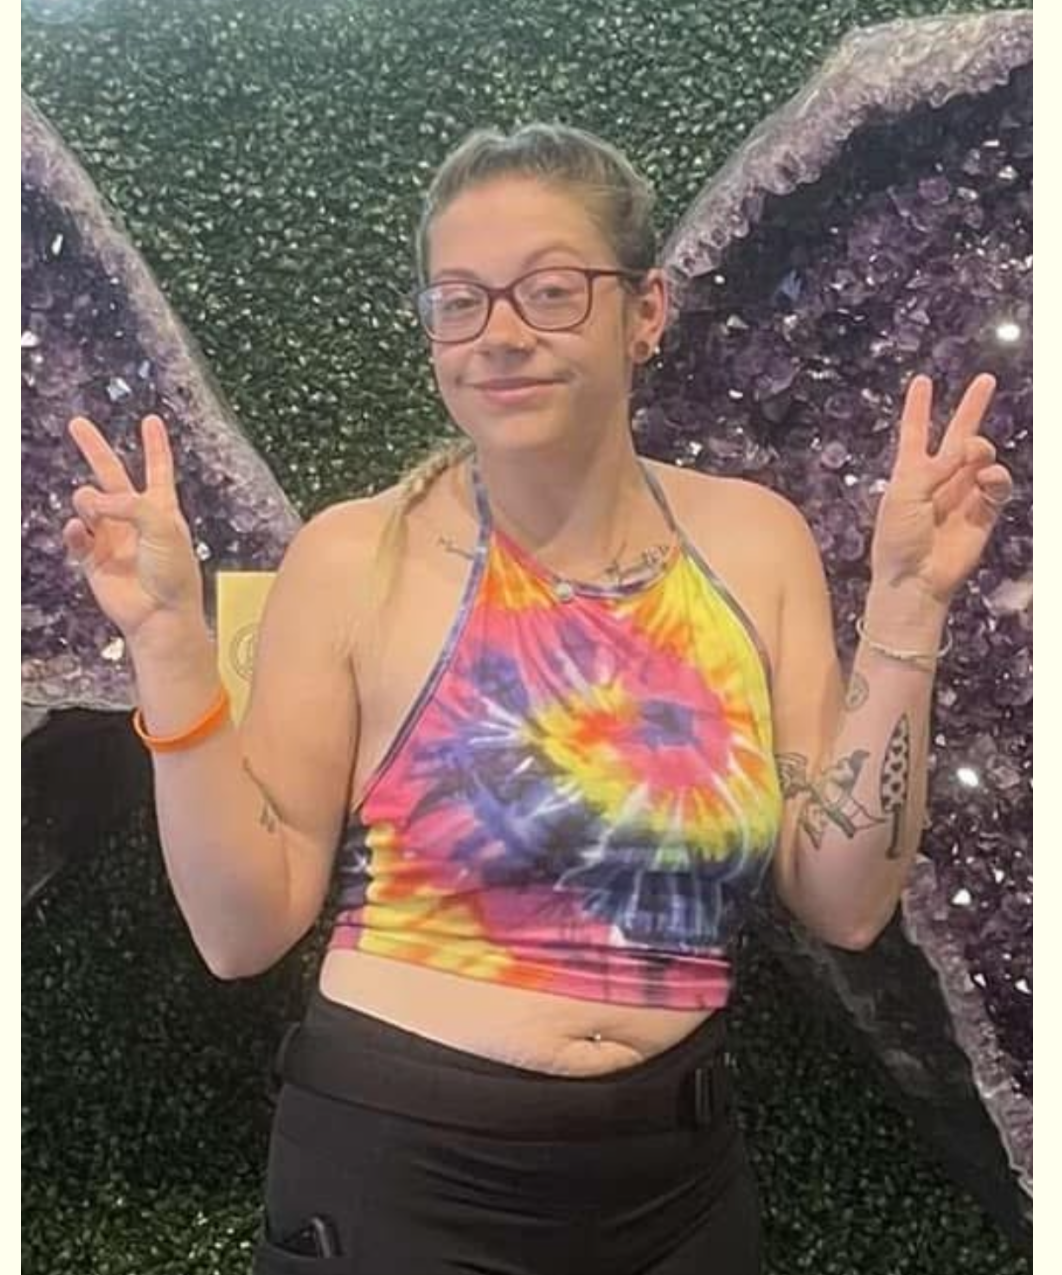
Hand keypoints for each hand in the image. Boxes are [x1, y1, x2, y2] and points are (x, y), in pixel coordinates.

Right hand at [64, 414, 205, 645]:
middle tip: (77, 424)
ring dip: (89, 501)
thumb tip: (93, 501)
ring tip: (95, 511)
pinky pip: (76, 535)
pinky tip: (79, 529)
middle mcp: (135, 520)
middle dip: (95, 449)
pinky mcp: (93, 559)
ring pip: (88, 503)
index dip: (155, 445)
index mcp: (162, 510)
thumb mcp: (164, 527)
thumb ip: (131, 504)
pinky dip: (75, 529)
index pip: (158, 470)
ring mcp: (112, 538)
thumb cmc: (173, 574)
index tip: (151, 421)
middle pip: (112, 475)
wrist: (160, 615)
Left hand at [870, 373, 1014, 605]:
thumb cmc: (898, 540)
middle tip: (986, 380)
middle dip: (972, 407)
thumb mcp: (904, 495)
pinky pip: (997, 485)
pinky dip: (996, 477)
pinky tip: (988, 478)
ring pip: (982, 457)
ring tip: (975, 454)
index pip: (915, 433)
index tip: (922, 380)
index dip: (918, 407)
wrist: (915, 579)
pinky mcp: (983, 513)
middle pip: (958, 436)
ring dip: (981, 449)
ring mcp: (963, 495)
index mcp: (909, 473)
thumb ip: (934, 467)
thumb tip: (966, 450)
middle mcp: (938, 480)